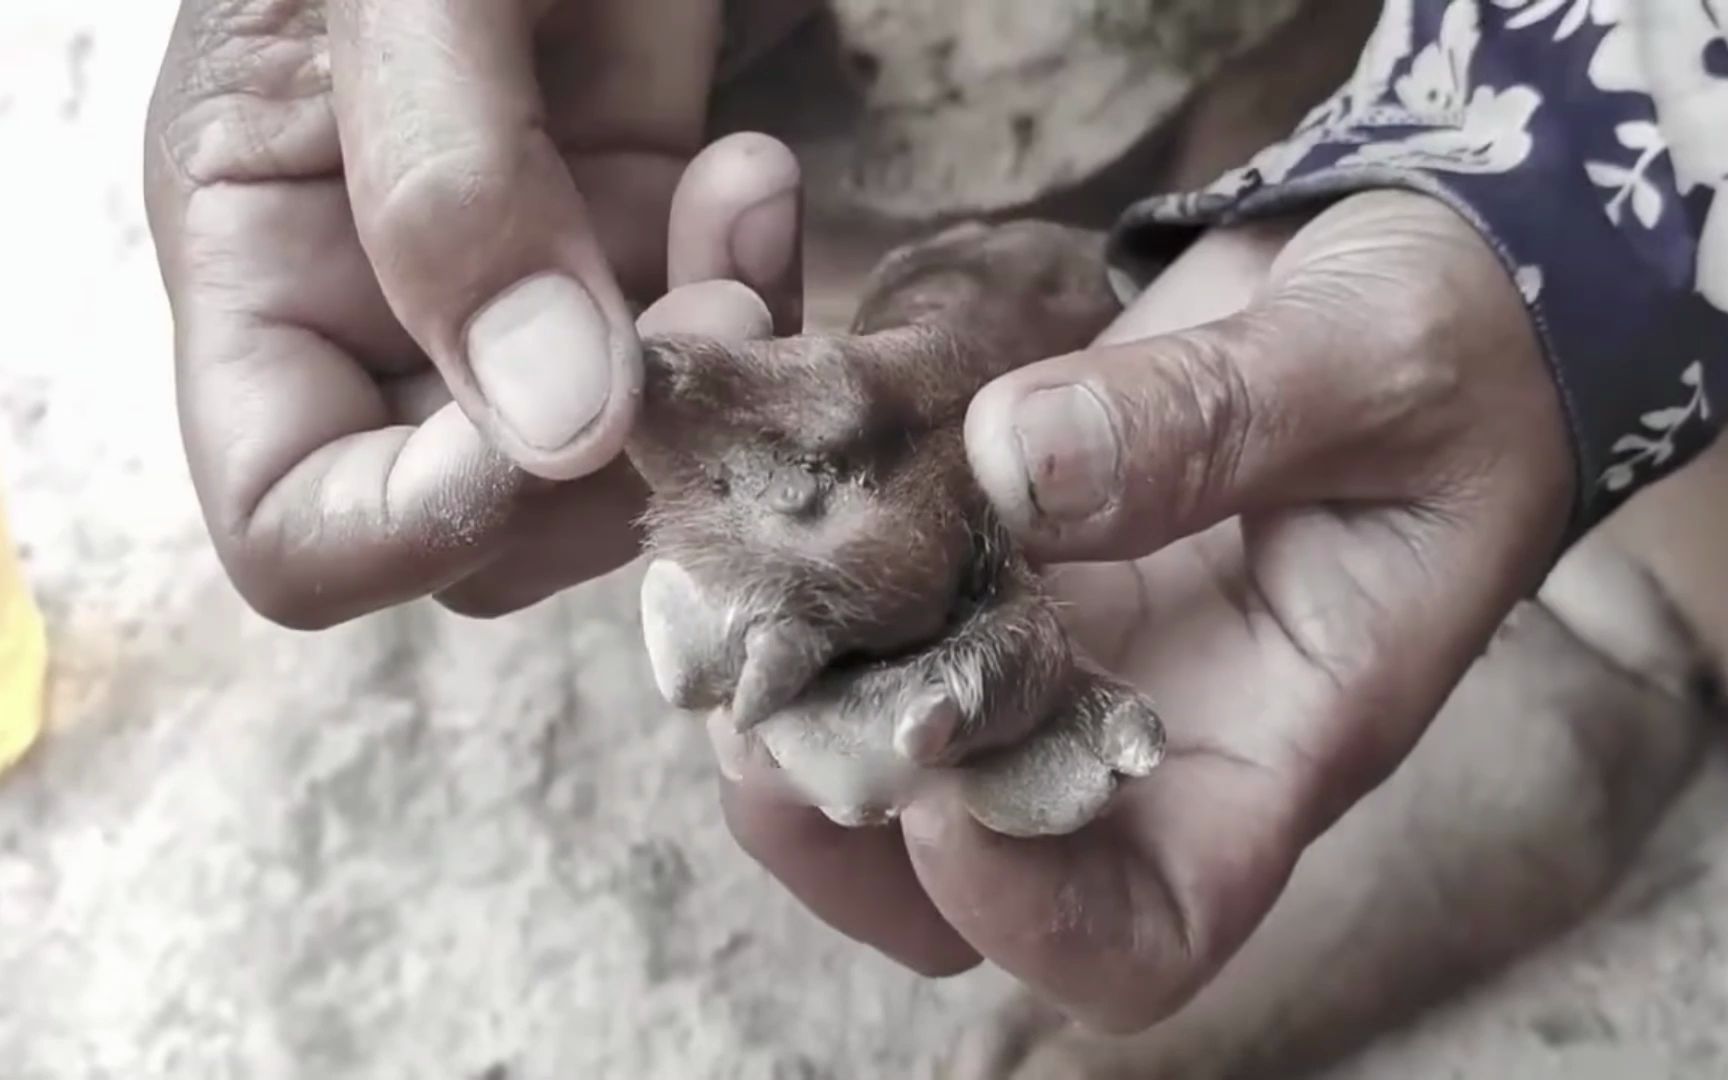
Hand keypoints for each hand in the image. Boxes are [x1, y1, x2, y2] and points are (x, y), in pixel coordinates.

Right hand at [145, 0, 811, 626]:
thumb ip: (452, 194)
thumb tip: (559, 427)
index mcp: (265, 273)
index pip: (300, 533)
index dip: (429, 523)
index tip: (572, 412)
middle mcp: (389, 323)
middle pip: (488, 536)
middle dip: (620, 455)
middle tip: (706, 299)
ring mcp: (529, 303)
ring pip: (625, 474)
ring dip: (714, 374)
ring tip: (740, 195)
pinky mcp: (638, 256)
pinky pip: (713, 368)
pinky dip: (757, 301)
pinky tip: (755, 178)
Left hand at [721, 190, 1575, 1028]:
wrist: (1411, 271)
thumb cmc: (1454, 343)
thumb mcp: (1379, 365)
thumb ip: (1219, 420)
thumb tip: (1013, 466)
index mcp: (1263, 738)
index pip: (1142, 928)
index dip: (1027, 914)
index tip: (941, 803)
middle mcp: (1130, 721)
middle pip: (949, 869)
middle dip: (829, 813)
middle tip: (755, 700)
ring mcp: (1044, 632)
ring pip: (867, 730)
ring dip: (770, 677)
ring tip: (715, 573)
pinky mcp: (982, 535)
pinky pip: (858, 576)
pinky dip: (785, 524)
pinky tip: (737, 404)